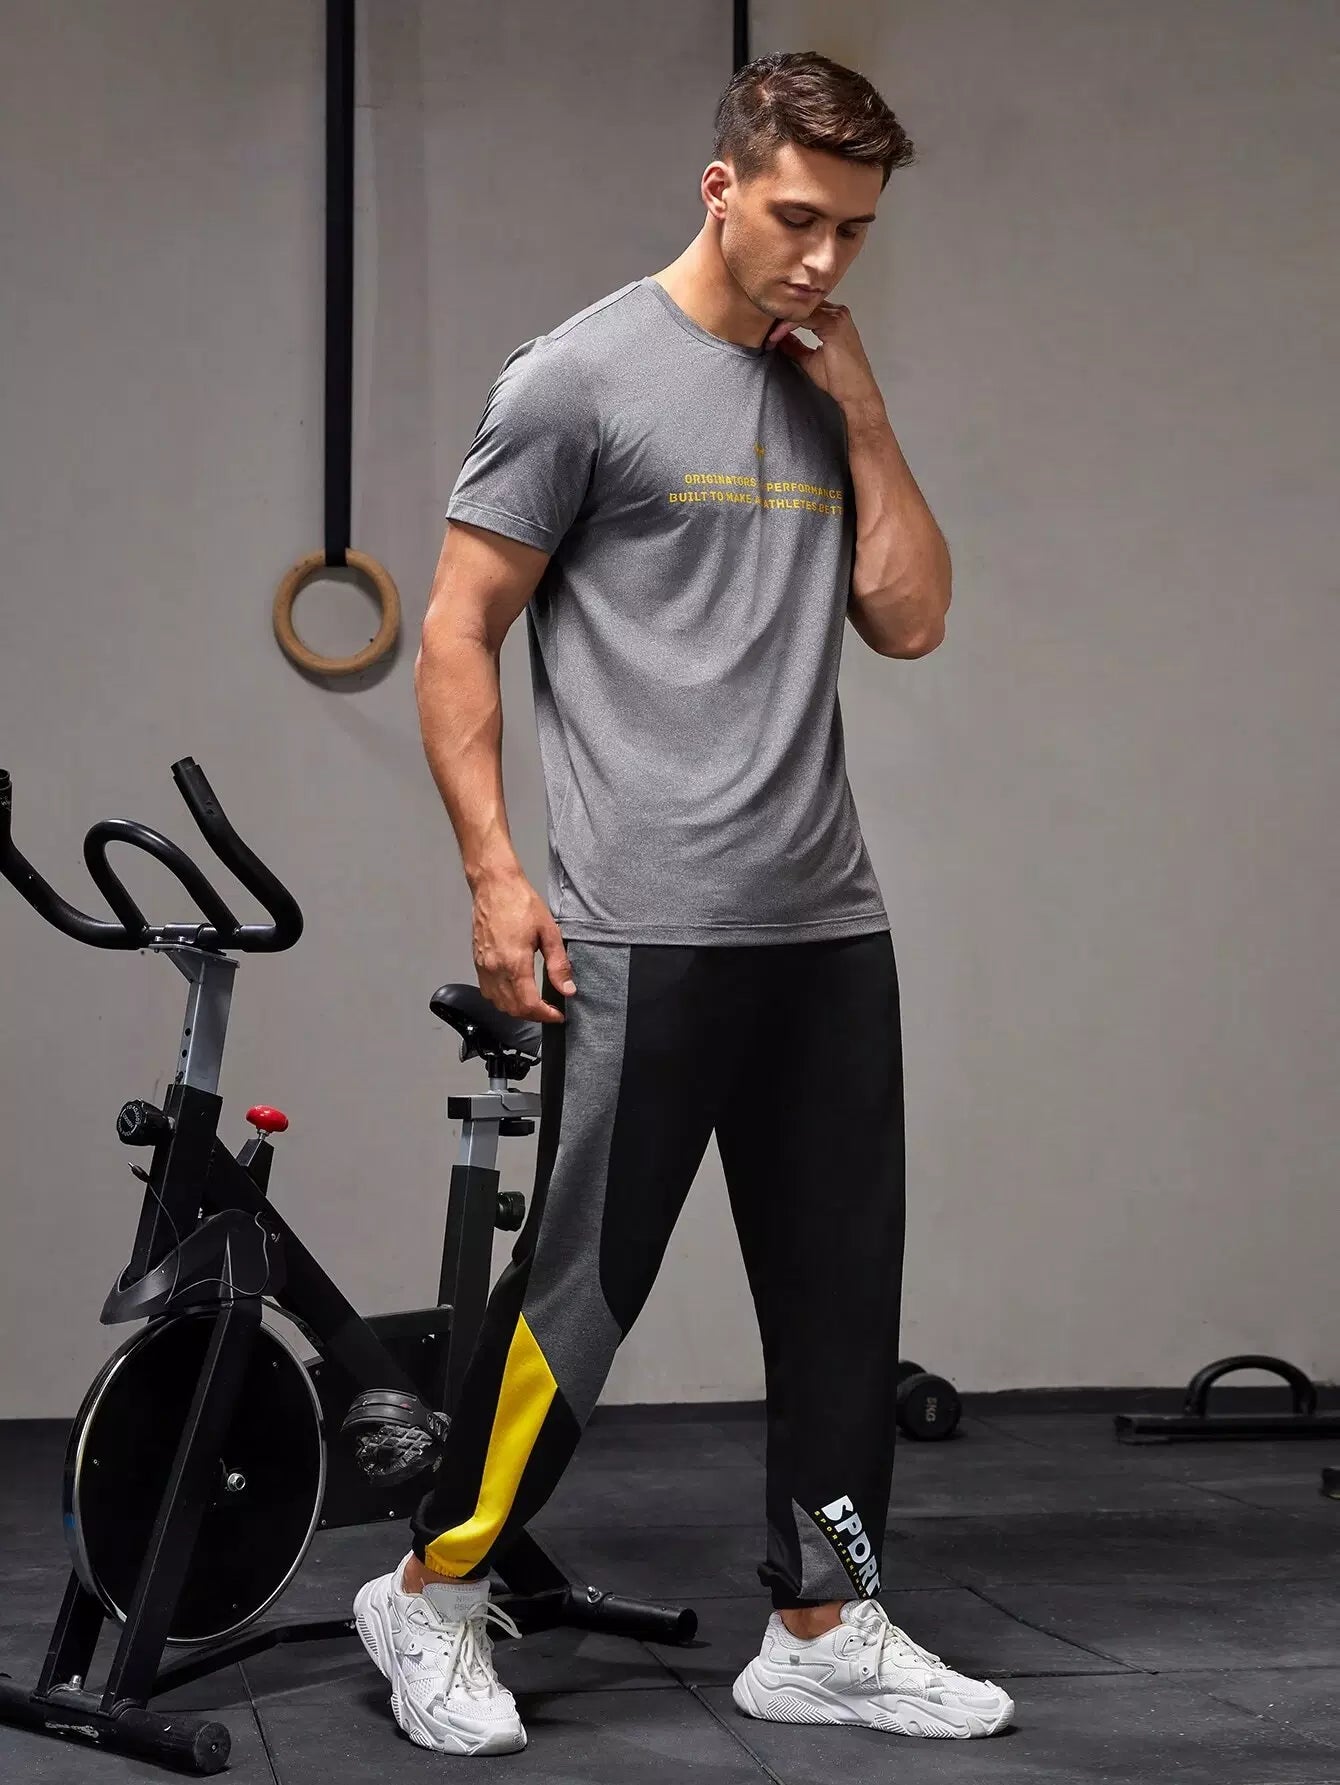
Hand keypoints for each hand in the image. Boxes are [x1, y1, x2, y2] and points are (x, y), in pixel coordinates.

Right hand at [471, 870, 575, 1023]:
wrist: (494, 886)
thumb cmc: (520, 902)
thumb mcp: (549, 932)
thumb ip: (558, 965)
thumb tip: (567, 989)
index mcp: (514, 963)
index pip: (529, 1005)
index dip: (546, 1016)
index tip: (558, 1015)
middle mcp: (495, 969)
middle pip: (513, 1009)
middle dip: (534, 1016)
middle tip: (550, 1011)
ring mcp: (484, 967)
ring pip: (499, 1004)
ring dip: (517, 1010)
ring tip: (536, 1004)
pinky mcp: (478, 962)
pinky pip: (488, 992)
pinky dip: (503, 1000)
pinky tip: (516, 993)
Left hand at [766, 301, 881, 413]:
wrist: (855, 392)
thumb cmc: (839, 379)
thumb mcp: (809, 359)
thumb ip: (795, 345)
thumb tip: (779, 338)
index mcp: (834, 319)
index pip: (804, 311)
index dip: (784, 320)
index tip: (768, 333)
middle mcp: (837, 314)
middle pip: (803, 307)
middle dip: (781, 318)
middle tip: (764, 330)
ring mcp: (837, 317)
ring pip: (801, 311)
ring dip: (782, 323)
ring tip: (769, 336)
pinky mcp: (834, 325)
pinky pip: (804, 318)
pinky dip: (788, 326)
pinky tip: (777, 337)